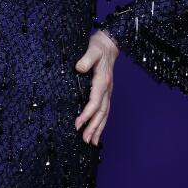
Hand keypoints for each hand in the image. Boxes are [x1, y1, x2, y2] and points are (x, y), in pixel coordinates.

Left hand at [74, 29, 118, 145]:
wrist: (109, 44)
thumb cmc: (99, 47)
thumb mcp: (92, 49)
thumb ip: (86, 58)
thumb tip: (79, 67)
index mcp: (103, 81)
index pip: (95, 102)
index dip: (87, 115)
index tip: (77, 124)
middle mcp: (107, 89)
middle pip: (101, 112)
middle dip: (94, 127)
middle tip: (86, 140)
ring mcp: (108, 92)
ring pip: (105, 114)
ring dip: (99, 128)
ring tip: (92, 142)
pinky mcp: (106, 93)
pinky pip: (104, 110)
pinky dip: (101, 122)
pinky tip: (97, 131)